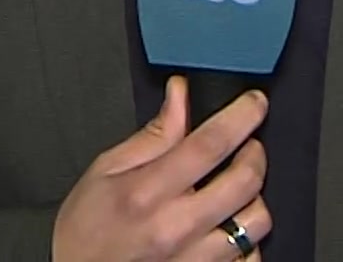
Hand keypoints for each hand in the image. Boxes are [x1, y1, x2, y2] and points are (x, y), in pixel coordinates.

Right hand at [52, 76, 271, 261]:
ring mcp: (194, 259)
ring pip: (256, 223)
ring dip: (254, 198)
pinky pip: (250, 258)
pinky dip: (249, 240)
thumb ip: (153, 136)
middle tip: (246, 146)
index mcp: (148, 192)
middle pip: (244, 181)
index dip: (241, 116)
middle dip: (255, 153)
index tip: (255, 103)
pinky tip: (230, 226)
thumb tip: (180, 97)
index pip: (209, 144)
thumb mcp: (106, 171)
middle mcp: (176, 227)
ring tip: (236, 190)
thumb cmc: (87, 231)